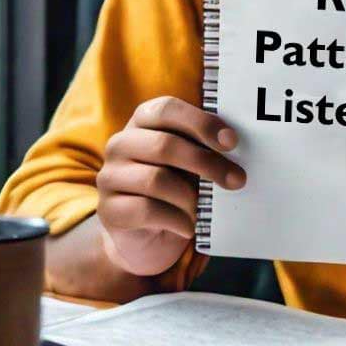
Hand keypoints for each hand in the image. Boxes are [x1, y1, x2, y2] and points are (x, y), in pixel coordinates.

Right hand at [96, 97, 244, 275]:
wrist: (147, 235)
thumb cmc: (176, 187)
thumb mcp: (191, 162)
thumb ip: (205, 148)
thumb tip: (235, 146)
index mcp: (143, 121)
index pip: (167, 109)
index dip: (201, 122)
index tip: (231, 142)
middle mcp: (121, 144)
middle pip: (164, 145)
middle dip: (207, 163)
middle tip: (236, 180)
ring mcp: (110, 176)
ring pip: (156, 180)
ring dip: (190, 198)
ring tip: (204, 210)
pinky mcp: (108, 209)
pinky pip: (145, 211)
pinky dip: (176, 220)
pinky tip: (188, 227)